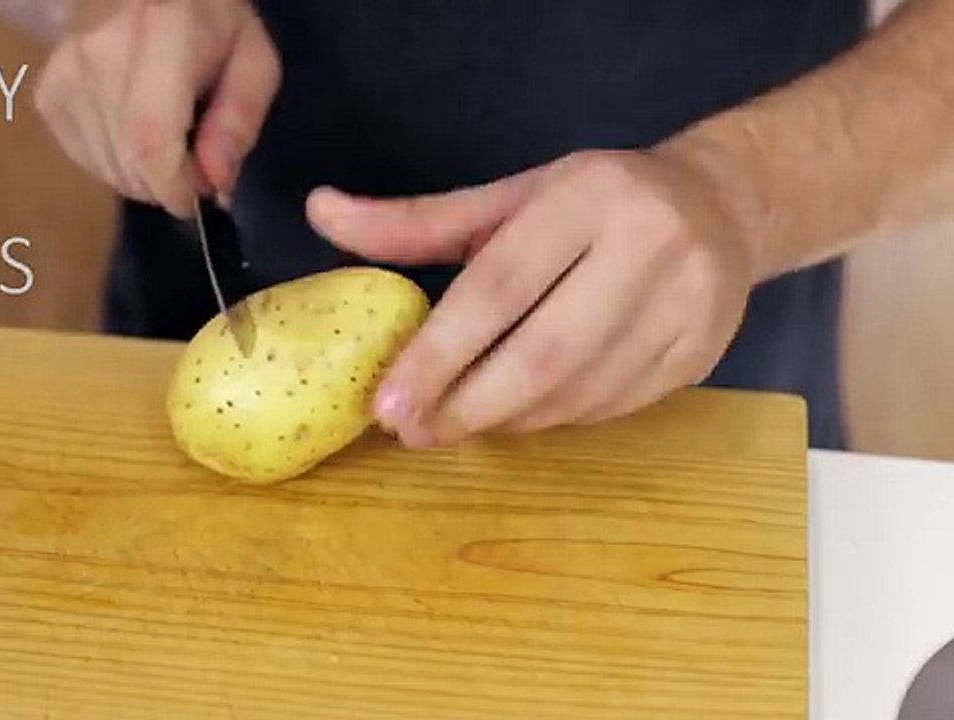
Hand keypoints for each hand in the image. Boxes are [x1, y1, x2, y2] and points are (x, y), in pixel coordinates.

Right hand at [33, 0, 280, 217]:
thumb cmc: (208, 21)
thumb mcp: (252, 60)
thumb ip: (239, 121)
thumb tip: (215, 185)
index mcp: (161, 38)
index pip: (151, 141)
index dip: (175, 187)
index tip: (199, 196)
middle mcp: (100, 56)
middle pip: (128, 164)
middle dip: (167, 185)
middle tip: (191, 161)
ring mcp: (65, 75)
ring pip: (106, 169)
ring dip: (142, 177)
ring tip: (164, 138)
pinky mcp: (47, 94)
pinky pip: (84, 159)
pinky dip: (114, 163)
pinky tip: (132, 131)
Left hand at [307, 148, 757, 447]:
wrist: (719, 206)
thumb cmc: (591, 201)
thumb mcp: (507, 198)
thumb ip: (415, 221)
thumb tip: (319, 213)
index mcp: (588, 198)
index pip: (498, 289)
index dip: (437, 355)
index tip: (385, 406)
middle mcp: (649, 248)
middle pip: (544, 355)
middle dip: (467, 406)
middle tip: (412, 433)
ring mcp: (688, 306)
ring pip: (578, 394)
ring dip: (506, 420)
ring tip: (456, 422)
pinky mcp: (704, 353)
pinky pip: (612, 409)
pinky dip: (554, 420)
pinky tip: (518, 413)